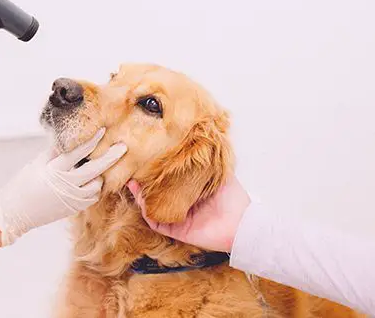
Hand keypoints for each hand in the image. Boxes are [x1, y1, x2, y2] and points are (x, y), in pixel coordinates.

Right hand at [0, 128, 126, 245]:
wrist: (15, 212)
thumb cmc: (24, 184)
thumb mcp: (37, 163)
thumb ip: (55, 152)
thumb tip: (70, 139)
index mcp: (55, 170)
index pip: (78, 152)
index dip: (92, 140)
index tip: (103, 130)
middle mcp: (67, 185)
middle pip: (95, 169)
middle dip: (110, 157)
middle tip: (122, 147)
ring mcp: (72, 199)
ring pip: (97, 185)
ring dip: (100, 175)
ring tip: (100, 167)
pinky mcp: (75, 208)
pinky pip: (92, 197)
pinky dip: (94, 188)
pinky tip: (91, 181)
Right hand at [127, 173, 250, 252]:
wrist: (242, 224)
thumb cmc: (234, 200)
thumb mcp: (221, 174)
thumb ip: (210, 162)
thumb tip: (202, 142)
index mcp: (192, 193)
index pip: (169, 183)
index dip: (157, 175)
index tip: (147, 163)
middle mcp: (183, 205)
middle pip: (157, 196)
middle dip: (144, 185)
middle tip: (134, 173)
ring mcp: (179, 219)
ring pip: (153, 208)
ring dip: (141, 198)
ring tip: (132, 185)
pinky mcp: (178, 231)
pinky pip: (157, 223)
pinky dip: (148, 214)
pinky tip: (141, 201)